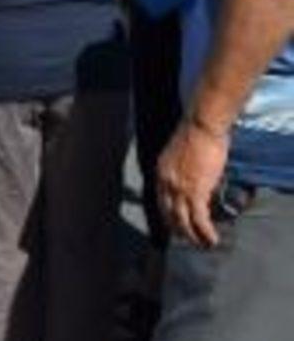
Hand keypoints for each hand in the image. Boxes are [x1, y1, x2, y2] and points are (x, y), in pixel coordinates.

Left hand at [157, 118, 229, 247]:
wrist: (201, 127)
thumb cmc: (196, 134)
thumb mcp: (180, 153)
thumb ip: (182, 168)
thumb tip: (192, 177)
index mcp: (161, 173)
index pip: (160, 200)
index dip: (167, 214)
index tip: (173, 223)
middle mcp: (165, 183)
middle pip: (168, 213)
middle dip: (177, 229)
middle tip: (186, 239)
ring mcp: (179, 189)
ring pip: (183, 220)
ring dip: (192, 235)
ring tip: (202, 244)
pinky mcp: (196, 192)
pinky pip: (199, 218)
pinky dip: (205, 231)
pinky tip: (212, 239)